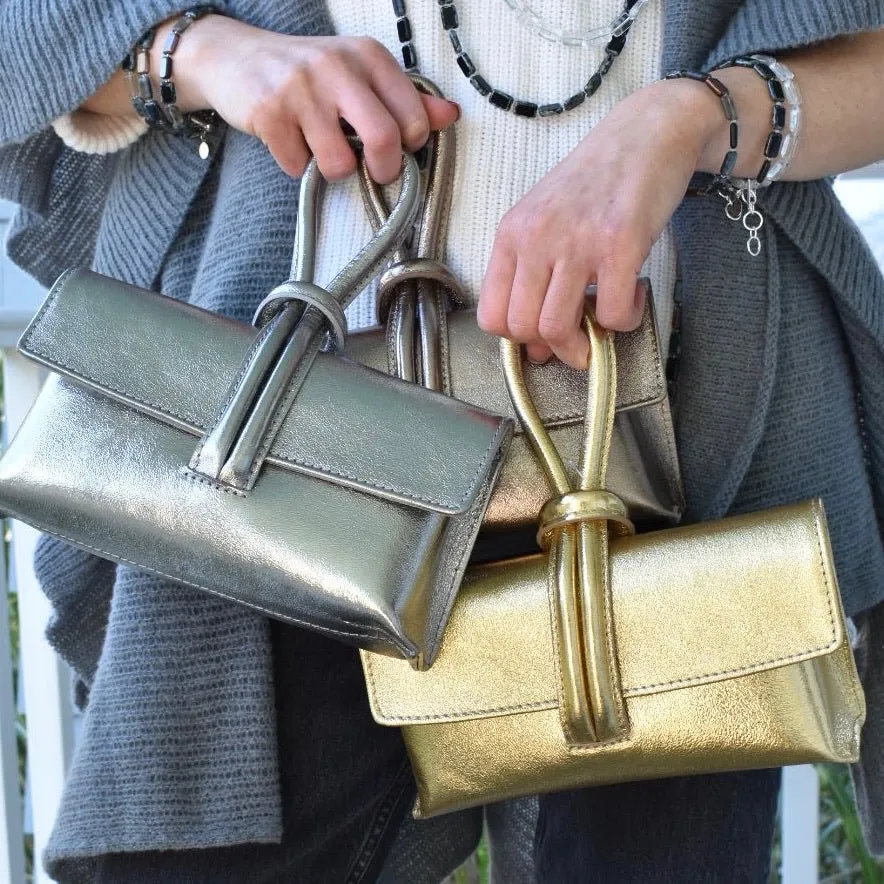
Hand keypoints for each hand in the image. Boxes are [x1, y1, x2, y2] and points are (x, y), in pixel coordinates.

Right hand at [171, 15, 459, 182]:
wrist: (234, 57)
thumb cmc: (309, 75)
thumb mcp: (360, 75)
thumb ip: (405, 97)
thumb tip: (449, 116)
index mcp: (369, 56)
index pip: (414, 117)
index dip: (410, 146)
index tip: (396, 148)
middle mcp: (337, 66)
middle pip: (384, 139)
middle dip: (383, 169)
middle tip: (373, 172)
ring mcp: (301, 89)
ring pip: (339, 164)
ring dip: (332, 169)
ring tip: (320, 147)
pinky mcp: (269, 113)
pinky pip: (298, 167)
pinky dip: (296, 164)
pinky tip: (289, 141)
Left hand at [477, 78, 732, 366]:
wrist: (648, 131)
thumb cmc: (597, 180)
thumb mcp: (547, 221)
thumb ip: (536, 278)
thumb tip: (538, 349)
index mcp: (512, 234)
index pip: (492, 315)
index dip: (518, 338)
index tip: (544, 336)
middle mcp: (535, 238)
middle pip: (522, 328)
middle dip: (553, 346)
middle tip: (580, 338)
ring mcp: (576, 241)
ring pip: (557, 328)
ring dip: (585, 344)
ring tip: (604, 322)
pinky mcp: (619, 244)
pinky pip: (612, 314)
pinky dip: (625, 321)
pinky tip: (633, 298)